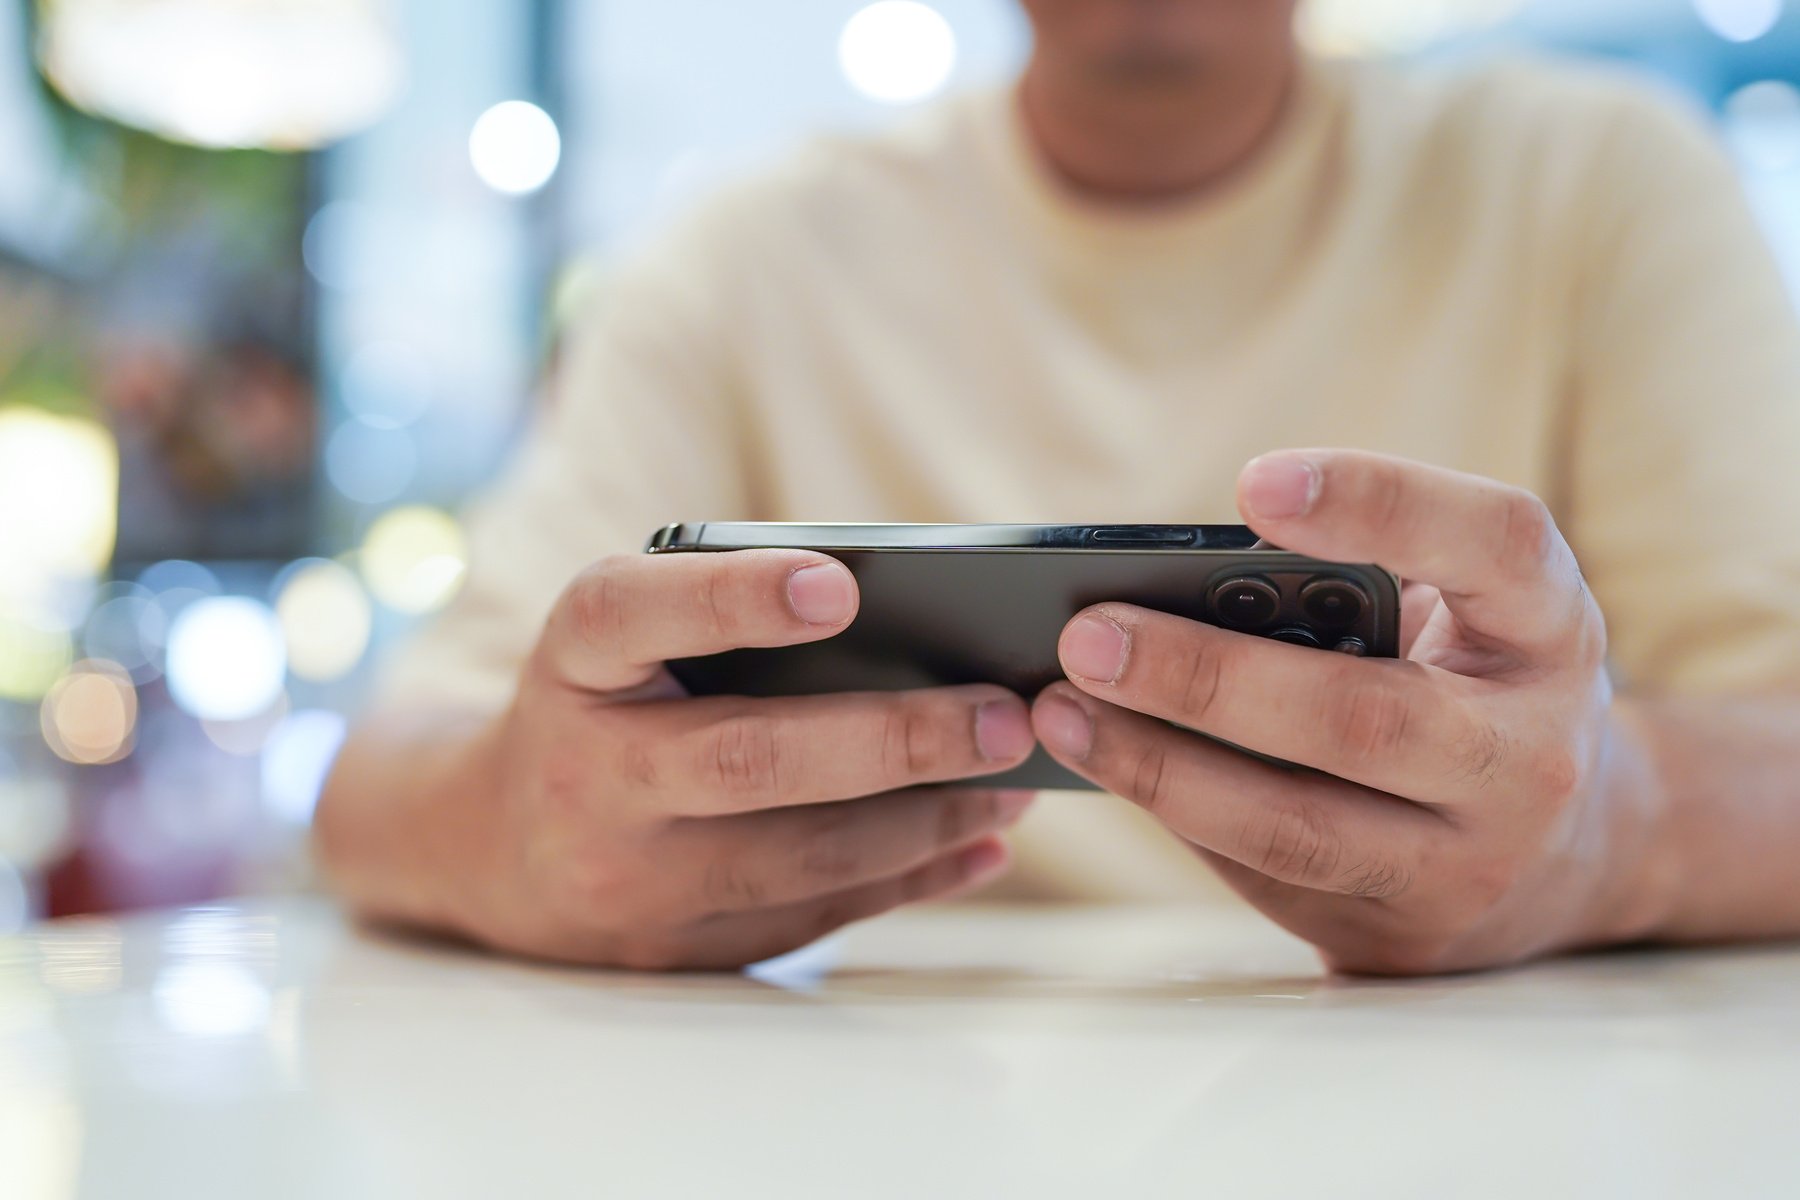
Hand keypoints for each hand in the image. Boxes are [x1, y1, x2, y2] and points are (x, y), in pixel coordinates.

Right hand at [445, 549, 1037, 968]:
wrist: (491, 851)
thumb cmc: (594, 707)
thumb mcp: (616, 639)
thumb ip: (714, 610)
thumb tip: (895, 618)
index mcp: (570, 666)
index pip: (629, 615)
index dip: (730, 598)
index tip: (840, 586)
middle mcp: (587, 775)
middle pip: (745, 760)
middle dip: (890, 739)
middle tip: (1003, 716)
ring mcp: (628, 879)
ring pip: (796, 858)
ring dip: (924, 819)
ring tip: (1013, 780)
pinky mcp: (677, 949)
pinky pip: (812, 919)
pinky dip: (908, 879)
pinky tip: (980, 842)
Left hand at [1031, 450, 1667, 974]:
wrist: (1564, 857)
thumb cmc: (1463, 683)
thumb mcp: (1455, 613)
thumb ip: (1351, 588)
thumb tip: (1159, 588)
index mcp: (1549, 627)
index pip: (1493, 543)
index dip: (1379, 504)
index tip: (1253, 485)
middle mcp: (1531, 751)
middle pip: (1366, 715)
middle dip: (1209, 677)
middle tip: (1088, 634)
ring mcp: (1474, 859)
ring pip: (1301, 824)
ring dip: (1161, 766)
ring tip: (1061, 710)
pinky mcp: (1403, 929)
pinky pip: (1269, 873)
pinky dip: (1176, 812)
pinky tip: (1103, 761)